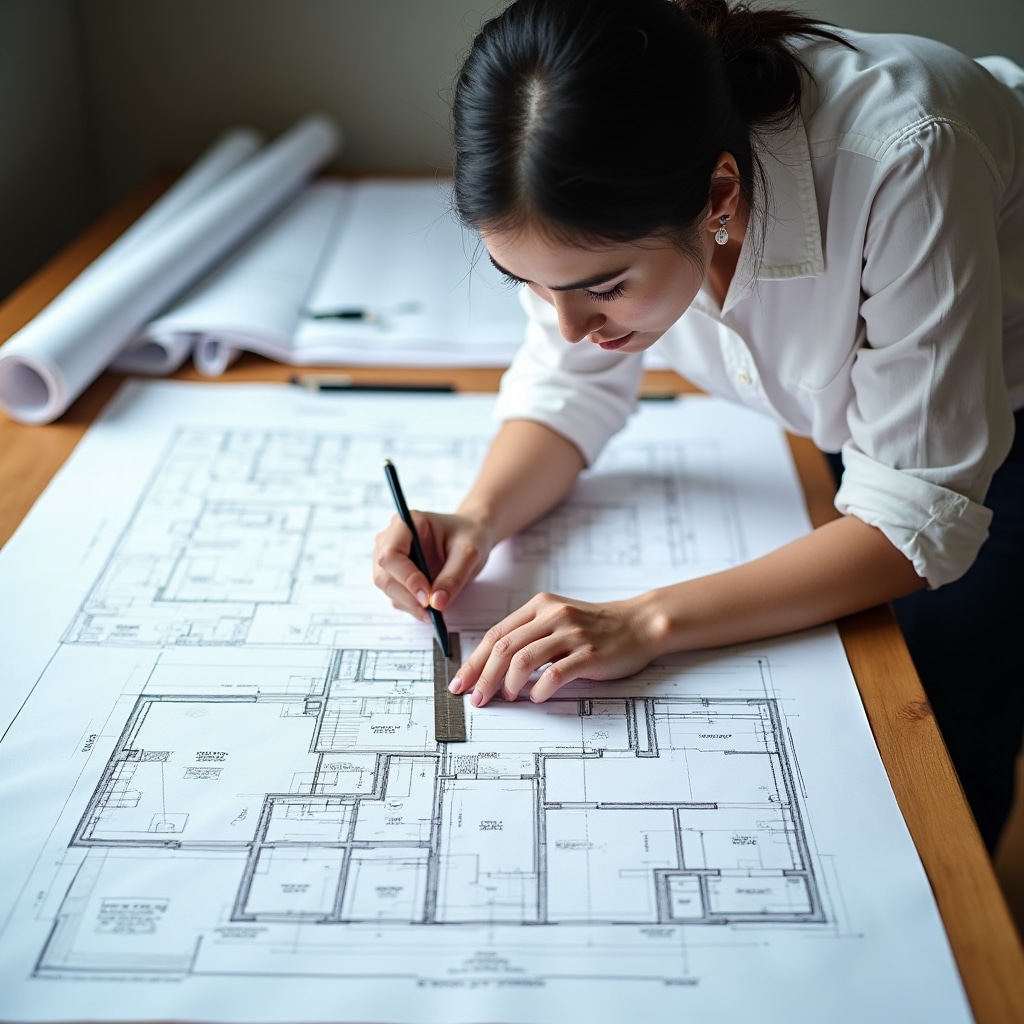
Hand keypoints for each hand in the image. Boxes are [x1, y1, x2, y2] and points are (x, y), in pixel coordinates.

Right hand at [373, 510, 491, 621]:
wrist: (469, 538)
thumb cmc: (468, 536)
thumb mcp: (468, 553)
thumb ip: (453, 577)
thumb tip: (436, 603)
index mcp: (406, 524)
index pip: (391, 554)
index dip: (406, 578)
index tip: (427, 598)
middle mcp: (391, 540)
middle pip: (385, 576)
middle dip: (409, 598)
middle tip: (435, 613)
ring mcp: (390, 560)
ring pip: (389, 590)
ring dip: (412, 605)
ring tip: (438, 612)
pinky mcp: (395, 576)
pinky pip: (397, 597)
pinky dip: (414, 607)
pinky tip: (433, 609)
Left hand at [450, 591, 660, 705]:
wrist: (638, 624)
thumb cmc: (596, 627)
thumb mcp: (558, 620)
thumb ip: (530, 634)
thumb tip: (492, 666)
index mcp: (540, 606)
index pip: (496, 634)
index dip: (475, 661)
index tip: (462, 682)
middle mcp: (552, 616)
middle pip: (504, 647)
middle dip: (484, 676)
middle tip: (477, 698)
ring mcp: (571, 634)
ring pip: (523, 659)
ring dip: (508, 684)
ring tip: (508, 697)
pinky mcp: (588, 653)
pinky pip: (554, 674)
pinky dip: (540, 689)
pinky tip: (538, 697)